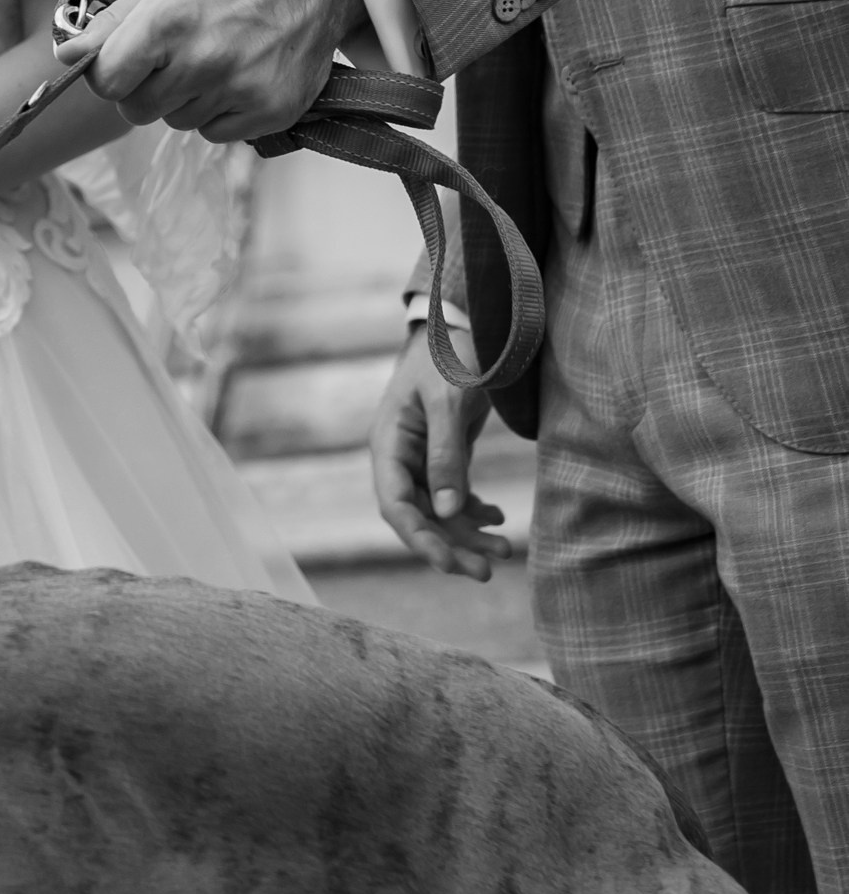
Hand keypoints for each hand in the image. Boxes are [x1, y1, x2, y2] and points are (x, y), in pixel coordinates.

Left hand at [58, 0, 363, 141]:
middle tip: (175, 56)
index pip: (107, 82)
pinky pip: (216, 134)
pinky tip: (239, 76)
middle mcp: (205, 59)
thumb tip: (67, 57)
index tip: (123, 63)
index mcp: (170, 20)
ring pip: (178, 122)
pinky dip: (220, 112)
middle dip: (146, 88)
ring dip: (186, 99)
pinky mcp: (270, 112)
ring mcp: (241, 90)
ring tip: (215, 57)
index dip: (109, 75)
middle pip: (138, 110)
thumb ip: (114, 22)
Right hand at [368, 326, 508, 579]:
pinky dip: (475, 512)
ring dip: (468, 535)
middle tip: (487, 572)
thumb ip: (446, 454)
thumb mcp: (449, 401)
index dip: (419, 539)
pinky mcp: (445, 452)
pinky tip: (499, 518)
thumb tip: (449, 512)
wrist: (464, 321)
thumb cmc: (450, 354)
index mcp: (389, 444)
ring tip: (505, 551)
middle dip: (450, 547)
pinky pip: (455, 495)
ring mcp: (422, 457)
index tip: (449, 564)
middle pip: (420, 517)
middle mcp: (401, 457)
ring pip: (441, 511)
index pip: (395, 505)